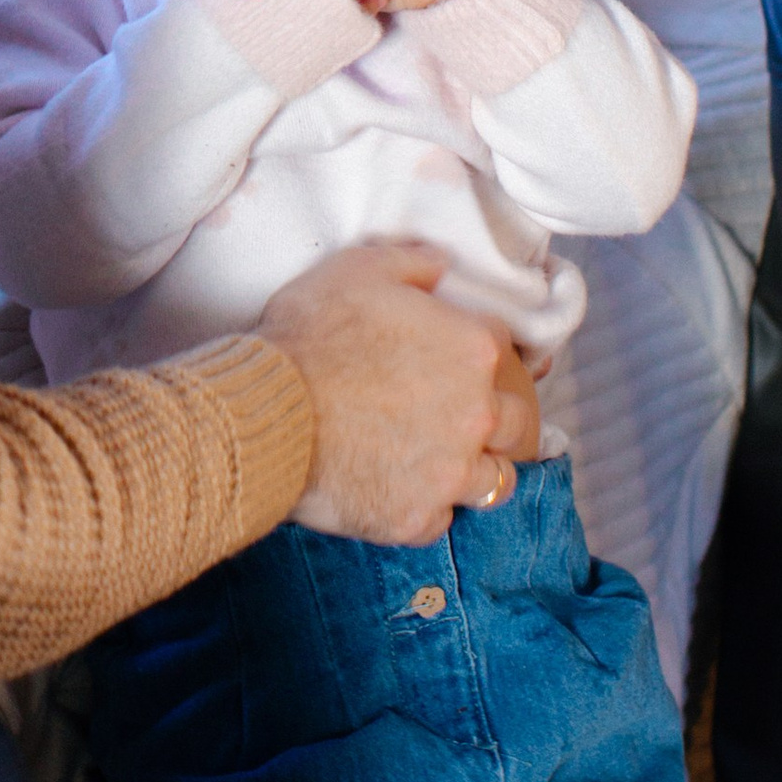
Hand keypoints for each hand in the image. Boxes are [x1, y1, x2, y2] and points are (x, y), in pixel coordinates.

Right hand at [264, 242, 539, 545]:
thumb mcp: (355, 270)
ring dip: (472, 469)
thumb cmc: (306, 336)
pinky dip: (423, 506)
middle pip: (519, 423)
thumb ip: (411, 262)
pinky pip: (440, 519)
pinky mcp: (417, 518)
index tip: (456, 359)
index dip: (478, 351)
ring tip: (436, 462)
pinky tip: (394, 488)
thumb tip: (439, 263)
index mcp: (473, 349)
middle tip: (461, 416)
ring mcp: (450, 473)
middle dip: (499, 419)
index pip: (505, 348)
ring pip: (493, 481)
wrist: (262, 412)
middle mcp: (477, 414)